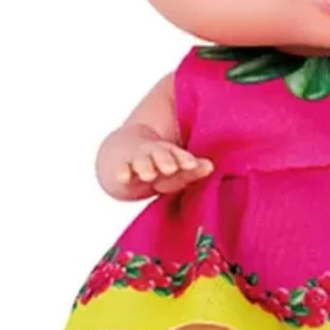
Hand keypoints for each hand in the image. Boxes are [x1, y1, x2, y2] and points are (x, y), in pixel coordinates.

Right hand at [98, 126, 212, 199]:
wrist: (121, 152)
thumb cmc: (156, 165)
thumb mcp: (173, 168)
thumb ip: (191, 170)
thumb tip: (210, 167)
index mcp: (169, 152)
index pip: (178, 155)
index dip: (184, 159)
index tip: (191, 164)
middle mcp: (152, 153)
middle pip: (159, 154)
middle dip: (165, 160)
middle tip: (170, 168)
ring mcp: (135, 160)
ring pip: (140, 162)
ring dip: (145, 166)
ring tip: (148, 174)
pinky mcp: (119, 168)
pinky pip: (119, 170)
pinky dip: (121, 172)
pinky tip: (123, 177)